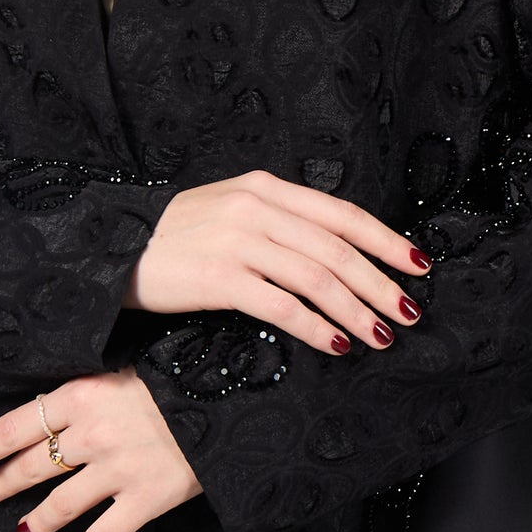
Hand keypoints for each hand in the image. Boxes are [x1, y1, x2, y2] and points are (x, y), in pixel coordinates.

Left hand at [0, 367, 200, 531]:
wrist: (232, 396)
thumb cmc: (178, 378)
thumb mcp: (120, 373)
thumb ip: (84, 396)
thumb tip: (48, 416)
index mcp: (81, 395)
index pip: (14, 426)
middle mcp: (91, 434)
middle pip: (32, 466)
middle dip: (3, 483)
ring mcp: (118, 470)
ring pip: (60, 504)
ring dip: (35, 520)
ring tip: (23, 529)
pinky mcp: (145, 499)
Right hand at [126, 168, 428, 353]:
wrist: (112, 250)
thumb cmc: (177, 237)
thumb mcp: (230, 208)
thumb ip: (279, 219)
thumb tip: (336, 251)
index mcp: (265, 186)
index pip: (342, 213)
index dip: (386, 240)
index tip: (419, 265)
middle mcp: (257, 208)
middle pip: (337, 249)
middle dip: (381, 284)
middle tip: (410, 312)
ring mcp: (238, 241)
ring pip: (318, 279)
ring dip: (357, 312)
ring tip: (381, 336)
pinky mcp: (220, 278)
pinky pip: (283, 306)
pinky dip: (316, 328)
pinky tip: (335, 345)